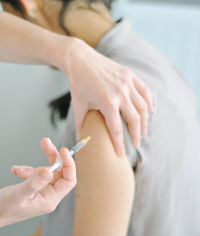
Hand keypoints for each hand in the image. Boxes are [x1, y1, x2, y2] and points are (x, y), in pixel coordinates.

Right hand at [0, 138, 75, 226]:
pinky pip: (36, 173)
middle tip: (45, 143)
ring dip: (32, 167)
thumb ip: (35, 182)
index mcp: (51, 200)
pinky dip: (26, 170)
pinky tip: (17, 171)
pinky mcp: (36, 186)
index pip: (68, 181)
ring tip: (18, 171)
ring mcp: (43, 190)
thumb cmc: (5, 209)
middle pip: (59, 171)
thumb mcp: (20, 194)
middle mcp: (49, 195)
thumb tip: (49, 170)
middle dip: (51, 156)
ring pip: (46, 170)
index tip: (63, 151)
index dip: (69, 164)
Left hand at [63, 39, 152, 154]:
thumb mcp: (79, 106)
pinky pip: (145, 92)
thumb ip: (82, 125)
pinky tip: (149, 111)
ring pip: (143, 107)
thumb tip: (81, 142)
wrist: (80, 59)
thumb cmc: (78, 84)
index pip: (117, 128)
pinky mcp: (130, 75)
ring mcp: (127, 82)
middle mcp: (120, 92)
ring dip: (144, 122)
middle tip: (136, 144)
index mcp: (107, 102)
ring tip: (142, 132)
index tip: (122, 153)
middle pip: (134, 120)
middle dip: (136, 135)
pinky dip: (149, 103)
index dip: (120, 143)